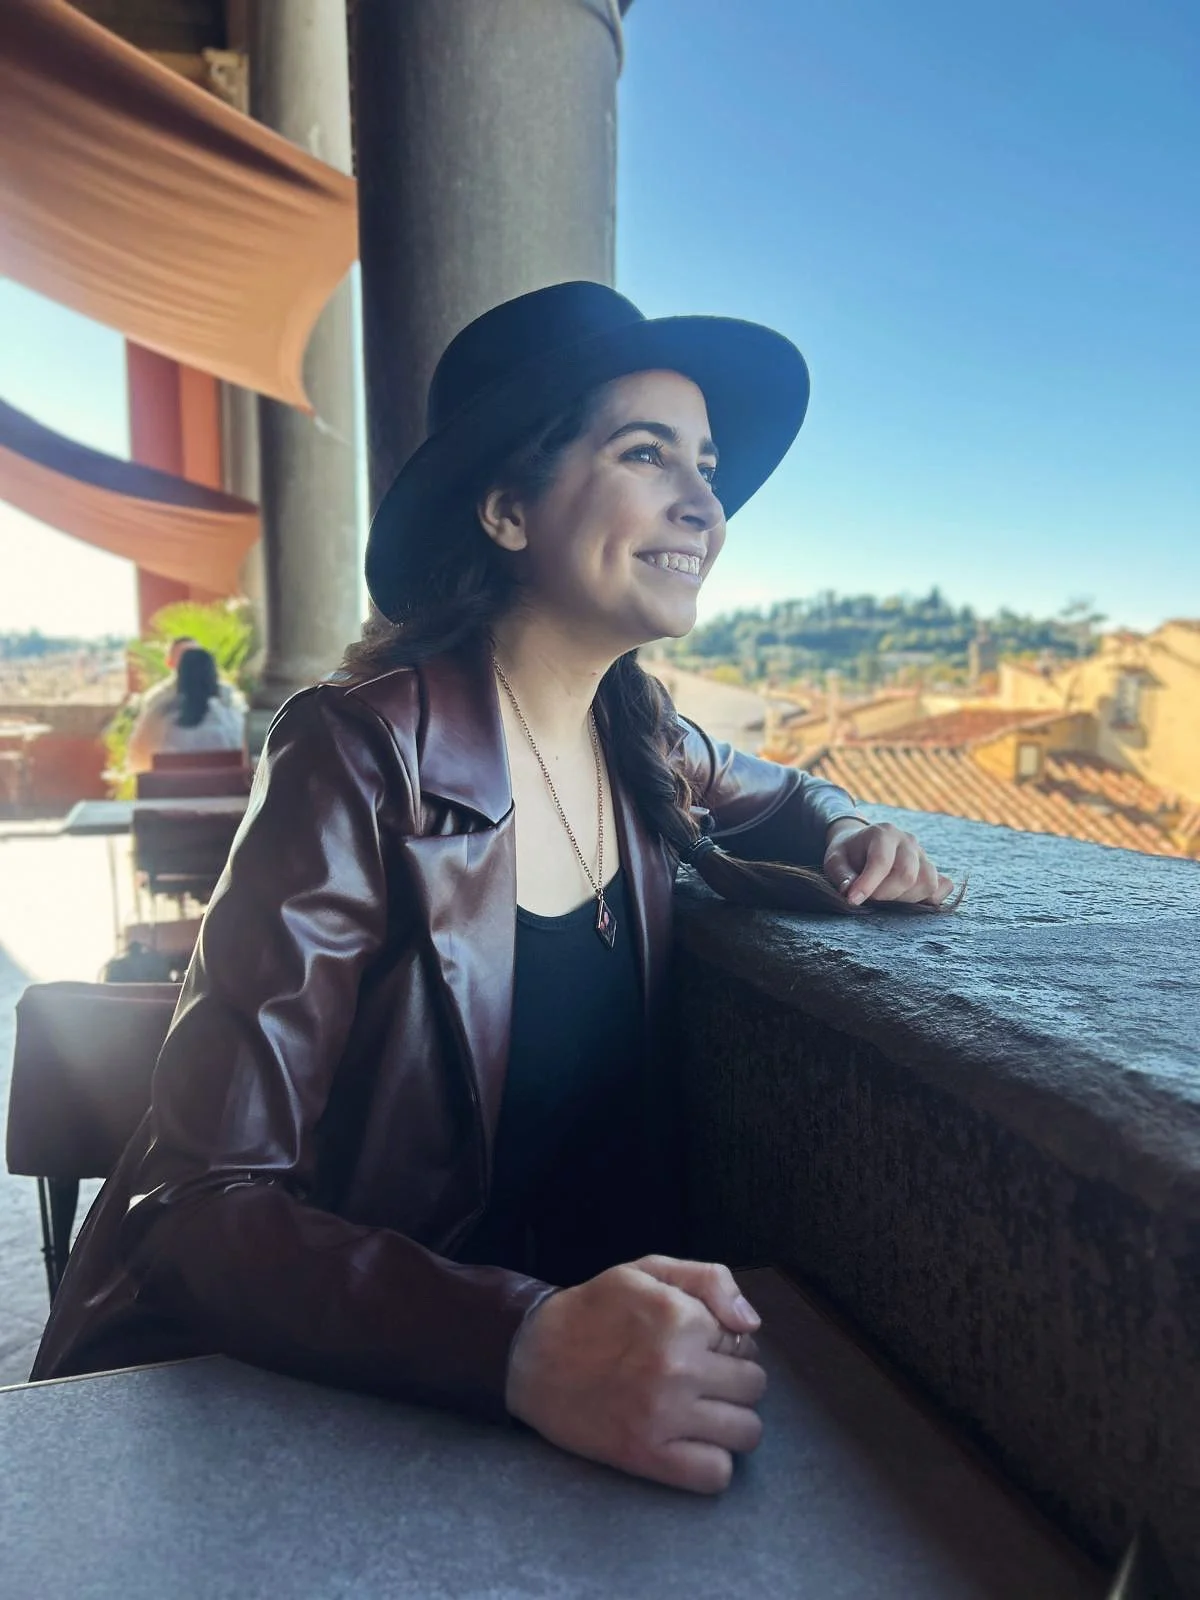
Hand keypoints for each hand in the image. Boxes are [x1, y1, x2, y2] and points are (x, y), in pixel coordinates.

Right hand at [505, 1256, 766, 1494]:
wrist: (532, 1355)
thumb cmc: (595, 1310)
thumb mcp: (648, 1271)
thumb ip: (709, 1280)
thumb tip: (752, 1325)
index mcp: (681, 1317)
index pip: (746, 1341)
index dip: (726, 1342)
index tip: (698, 1344)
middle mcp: (678, 1367)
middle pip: (754, 1387)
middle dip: (734, 1380)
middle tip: (699, 1378)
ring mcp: (664, 1415)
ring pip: (746, 1432)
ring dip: (730, 1422)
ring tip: (698, 1410)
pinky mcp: (647, 1456)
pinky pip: (716, 1474)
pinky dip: (712, 1463)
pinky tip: (691, 1442)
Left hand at [823, 818, 952, 907]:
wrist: (862, 844)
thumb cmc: (848, 853)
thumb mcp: (835, 859)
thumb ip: (841, 874)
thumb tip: (850, 892)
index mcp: (884, 832)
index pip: (882, 861)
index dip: (868, 885)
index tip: (853, 900)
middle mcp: (908, 841)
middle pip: (907, 875)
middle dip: (885, 894)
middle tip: (869, 898)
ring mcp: (924, 855)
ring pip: (927, 883)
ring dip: (905, 899)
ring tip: (886, 898)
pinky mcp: (933, 869)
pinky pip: (943, 887)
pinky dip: (929, 899)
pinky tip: (908, 899)